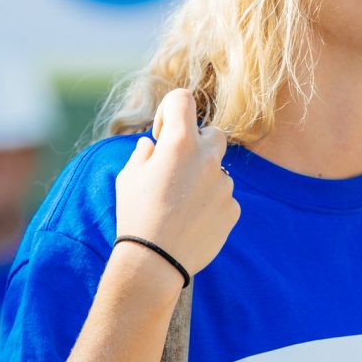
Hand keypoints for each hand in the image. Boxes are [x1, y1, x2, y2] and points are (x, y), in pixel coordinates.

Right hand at [114, 89, 240, 276]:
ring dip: (202, 178)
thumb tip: (152, 146)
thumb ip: (144, 154)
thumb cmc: (136, 215)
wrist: (154, 263)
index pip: (182, 99)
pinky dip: (210, 203)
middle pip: (213, 133)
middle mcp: (206, 158)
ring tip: (179, 204)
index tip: (162, 135)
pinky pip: (223, 196)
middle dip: (197, 144)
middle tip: (176, 167)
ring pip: (217, 170)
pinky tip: (191, 221)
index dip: (170, 110)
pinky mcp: (233, 208)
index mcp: (178, 143)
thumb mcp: (129, 177)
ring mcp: (223, 184)